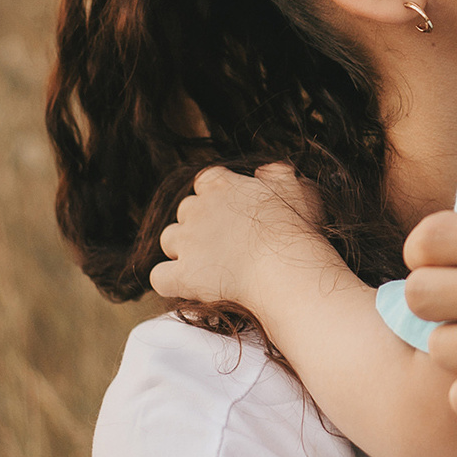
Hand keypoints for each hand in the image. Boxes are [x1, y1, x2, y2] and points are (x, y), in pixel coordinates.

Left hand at [147, 163, 338, 314]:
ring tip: (207, 264)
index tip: (233, 211)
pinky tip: (186, 286)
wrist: (283, 269)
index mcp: (223, 186)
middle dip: (198, 224)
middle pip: (185, 210)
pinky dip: (169, 280)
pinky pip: (159, 276)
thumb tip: (264, 171)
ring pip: (168, 239)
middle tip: (224, 242)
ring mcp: (187, 243)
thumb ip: (277, 174)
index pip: (206, 180)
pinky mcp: (183, 275)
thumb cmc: (294, 229)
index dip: (216, 195)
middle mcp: (198, 210)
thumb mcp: (296, 188)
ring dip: (181, 249)